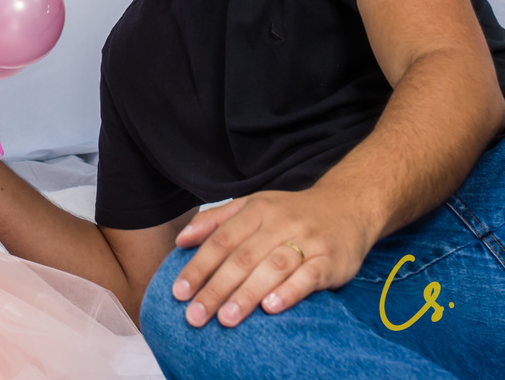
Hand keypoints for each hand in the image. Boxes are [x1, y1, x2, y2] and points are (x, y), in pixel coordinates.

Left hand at [171, 186, 378, 327]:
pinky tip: (271, 308)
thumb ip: (215, 220)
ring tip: (227, 319)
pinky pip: (308, 277)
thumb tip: (181, 240)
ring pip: (273, 268)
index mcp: (256, 210)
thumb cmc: (290, 213)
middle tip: (195, 315)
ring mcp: (307, 241)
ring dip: (247, 295)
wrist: (347, 206)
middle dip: (216, 288)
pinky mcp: (331, 260)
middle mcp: (280, 223)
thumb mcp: (252, 205)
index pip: (221, 240)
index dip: (198, 267)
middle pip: (242, 258)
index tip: (179, 292)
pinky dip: (289, 292)